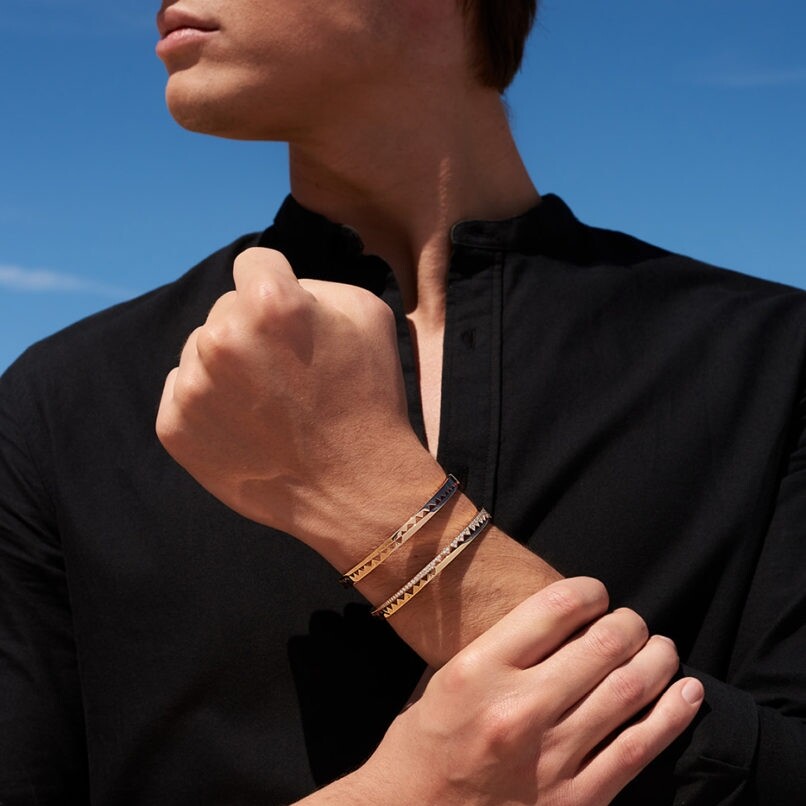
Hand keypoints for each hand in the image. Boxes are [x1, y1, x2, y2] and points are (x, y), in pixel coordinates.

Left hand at [156, 247, 442, 558]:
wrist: (357, 489)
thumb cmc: (369, 399)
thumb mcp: (369, 316)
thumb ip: (315, 284)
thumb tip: (277, 285)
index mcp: (269, 302)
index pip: (254, 263)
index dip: (279, 287)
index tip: (291, 317)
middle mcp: (221, 338)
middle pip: (226, 309)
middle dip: (253, 330)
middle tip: (288, 372)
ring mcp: (193, 386)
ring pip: (201, 350)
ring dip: (228, 366)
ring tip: (269, 404)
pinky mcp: (174, 428)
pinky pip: (182, 392)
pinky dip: (209, 404)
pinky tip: (247, 426)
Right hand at [351, 578, 703, 805]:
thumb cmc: (422, 748)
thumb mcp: (443, 681)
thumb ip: (499, 651)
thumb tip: (560, 625)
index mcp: (478, 671)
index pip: (554, 607)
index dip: (588, 591)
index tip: (595, 595)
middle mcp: (519, 709)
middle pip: (601, 645)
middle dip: (627, 623)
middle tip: (630, 621)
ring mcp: (552, 758)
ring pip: (628, 691)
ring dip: (656, 660)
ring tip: (661, 647)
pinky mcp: (577, 801)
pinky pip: (639, 749)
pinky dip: (672, 716)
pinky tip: (687, 692)